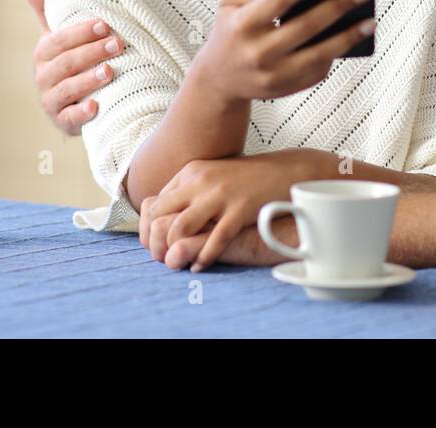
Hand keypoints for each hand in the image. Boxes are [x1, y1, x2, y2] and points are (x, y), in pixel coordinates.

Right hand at [19, 0, 121, 135]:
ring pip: (68, 89)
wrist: (74, 102)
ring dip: (89, 79)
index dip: (80, 32)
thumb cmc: (69, 62)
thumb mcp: (57, 36)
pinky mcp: (63, 122)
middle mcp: (43, 77)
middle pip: (66, 63)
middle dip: (91, 52)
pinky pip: (70, 118)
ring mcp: (52, 101)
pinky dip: (82, 112)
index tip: (104, 24)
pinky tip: (96, 106)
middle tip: (117, 44)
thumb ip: (44, 9)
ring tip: (111, 71)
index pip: (58, 41)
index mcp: (43, 54)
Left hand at [139, 149, 327, 269]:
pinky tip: (201, 266)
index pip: (155, 203)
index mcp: (191, 172)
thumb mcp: (213, 176)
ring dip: (175, 250)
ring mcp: (220, 194)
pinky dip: (204, 256)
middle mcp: (200, 181)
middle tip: (161, 259)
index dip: (149, 228)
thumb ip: (190, 191)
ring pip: (181, 227)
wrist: (285, 169)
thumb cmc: (248, 179)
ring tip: (179, 263)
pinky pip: (215, 239)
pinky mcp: (240, 209)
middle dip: (156, 242)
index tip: (154, 245)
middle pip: (161, 215)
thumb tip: (165, 215)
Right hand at [188, 0, 374, 105]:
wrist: (219, 79)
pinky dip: (337, 53)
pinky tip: (352, 38)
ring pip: (319, 54)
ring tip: (370, 21)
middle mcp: (258, 52)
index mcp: (242, 25)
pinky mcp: (286, 89)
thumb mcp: (230, 4)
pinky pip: (318, 70)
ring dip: (349, 37)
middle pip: (306, 26)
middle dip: (338, 6)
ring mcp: (273, 75)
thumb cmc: (230, 29)